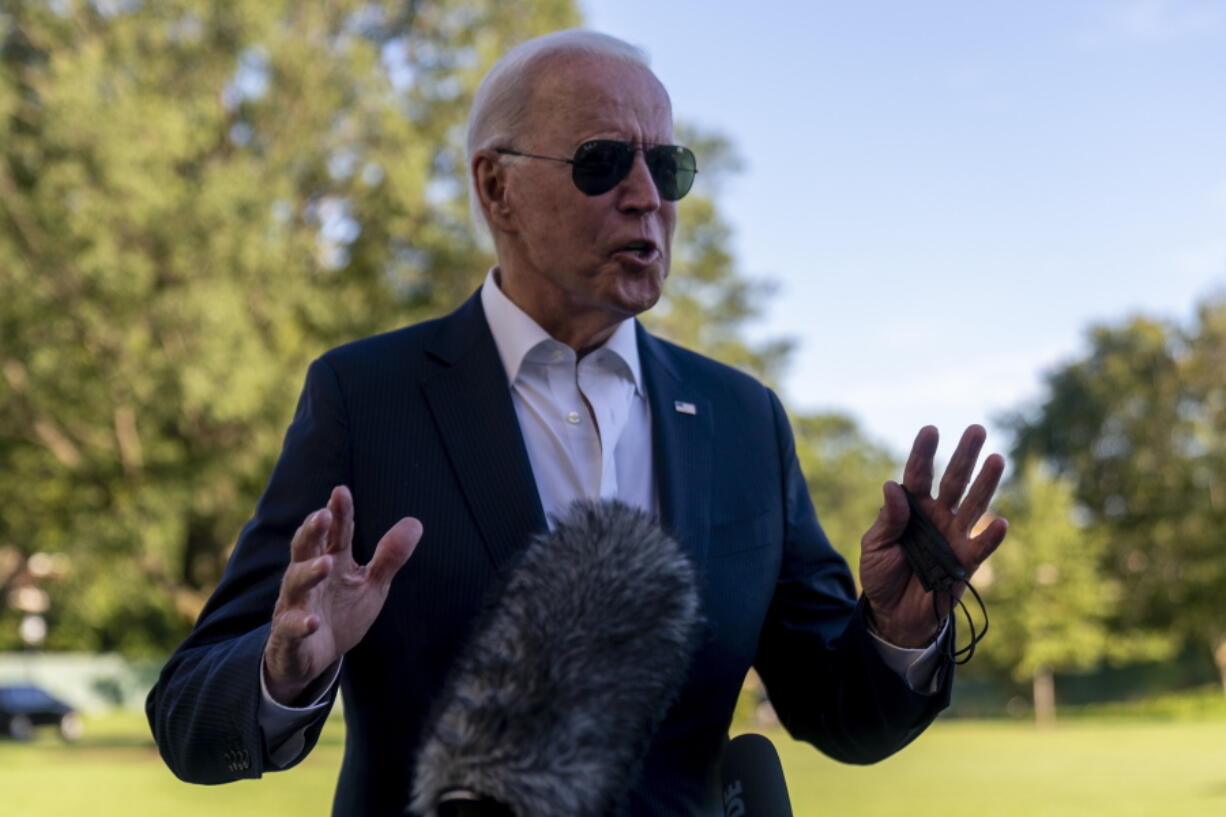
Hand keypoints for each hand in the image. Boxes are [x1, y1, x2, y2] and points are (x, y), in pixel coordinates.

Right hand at [263, 485, 421, 704]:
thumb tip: (415, 522)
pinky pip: (290, 627)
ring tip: (325, 564)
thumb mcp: (371, 585)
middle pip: (306, 549)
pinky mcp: (288, 636)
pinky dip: (300, 624)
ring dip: (308, 573)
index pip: (334, 534)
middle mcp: (308, 579)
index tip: (341, 491)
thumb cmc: (340, 614)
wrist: (311, 660)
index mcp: (330, 562)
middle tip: (323, 515)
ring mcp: (295, 605)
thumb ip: (389, 557)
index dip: (339, 513)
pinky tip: (312, 621)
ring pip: (295, 584)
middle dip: (313, 531)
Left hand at [859, 425, 1007, 647]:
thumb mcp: (874, 546)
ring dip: (986, 484)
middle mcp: (937, 516)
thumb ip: (887, 519)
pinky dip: (991, 536)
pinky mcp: (966, 562)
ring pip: (973, 505)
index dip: (923, 454)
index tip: (930, 430)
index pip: (918, 475)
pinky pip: (981, 546)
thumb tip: (892, 486)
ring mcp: (954, 536)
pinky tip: (1000, 522)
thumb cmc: (881, 575)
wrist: (893, 614)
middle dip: (964, 456)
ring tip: (997, 459)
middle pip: (953, 481)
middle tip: (977, 430)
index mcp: (912, 508)